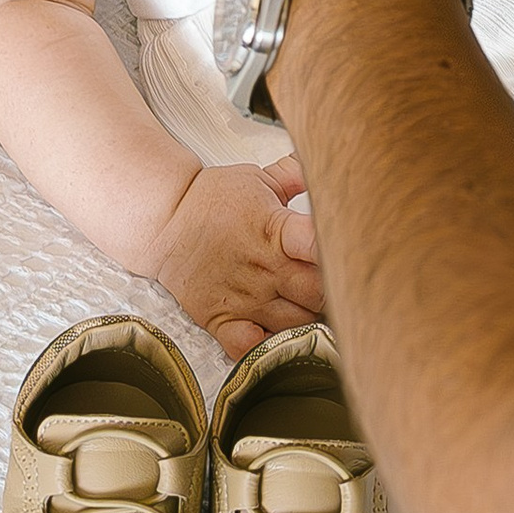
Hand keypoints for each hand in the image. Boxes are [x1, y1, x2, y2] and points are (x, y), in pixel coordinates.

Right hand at [158, 151, 321, 359]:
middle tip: (341, 287)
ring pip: (296, 324)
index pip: (318, 246)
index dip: (339, 254)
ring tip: (315, 309)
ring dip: (311, 320)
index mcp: (274, 230)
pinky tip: (280, 338)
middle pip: (318, 292)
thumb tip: (328, 163)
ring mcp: (242, 297)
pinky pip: (249, 347)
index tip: (350, 254)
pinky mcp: (221, 319)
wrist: (163, 220)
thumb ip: (297, 174)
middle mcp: (263, 267)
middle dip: (336, 292)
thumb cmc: (212, 200)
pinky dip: (268, 349)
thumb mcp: (258, 178)